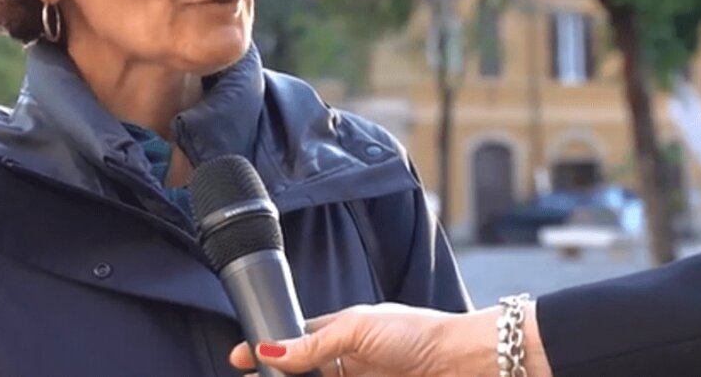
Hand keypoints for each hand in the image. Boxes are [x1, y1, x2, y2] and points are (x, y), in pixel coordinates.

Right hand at [229, 302, 494, 376]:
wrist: (461, 362)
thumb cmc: (416, 333)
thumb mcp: (357, 330)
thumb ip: (314, 344)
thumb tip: (271, 348)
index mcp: (339, 333)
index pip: (293, 340)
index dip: (267, 349)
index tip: (239, 359)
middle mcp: (344, 361)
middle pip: (299, 371)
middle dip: (274, 376)